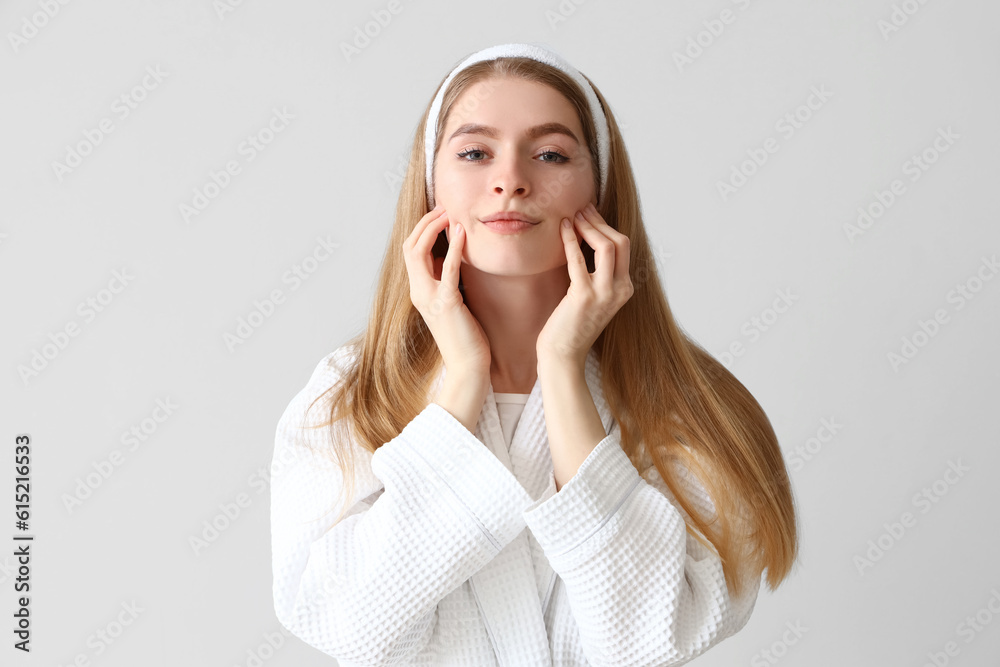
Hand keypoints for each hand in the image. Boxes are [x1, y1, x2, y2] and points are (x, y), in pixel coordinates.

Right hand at [403, 205, 491, 381]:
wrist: (468, 366)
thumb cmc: (465, 336)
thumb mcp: (452, 303)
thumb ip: (447, 281)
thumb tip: (453, 259)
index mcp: (419, 291)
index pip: (410, 251)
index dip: (422, 229)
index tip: (441, 213)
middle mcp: (418, 292)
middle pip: (409, 246)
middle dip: (425, 222)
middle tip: (445, 206)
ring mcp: (429, 298)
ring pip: (418, 252)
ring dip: (433, 228)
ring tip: (450, 213)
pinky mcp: (446, 304)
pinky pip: (446, 270)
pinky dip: (453, 248)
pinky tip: (463, 233)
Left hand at [536, 202, 633, 366]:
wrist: (563, 356)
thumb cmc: (571, 326)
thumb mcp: (591, 296)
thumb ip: (595, 273)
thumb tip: (585, 241)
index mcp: (625, 288)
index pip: (624, 247)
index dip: (606, 226)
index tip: (590, 213)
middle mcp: (620, 290)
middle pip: (620, 242)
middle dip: (600, 221)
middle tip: (582, 208)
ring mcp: (604, 294)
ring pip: (607, 247)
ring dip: (589, 226)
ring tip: (573, 215)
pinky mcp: (583, 297)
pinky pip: (579, 260)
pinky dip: (570, 240)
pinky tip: (563, 228)